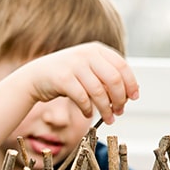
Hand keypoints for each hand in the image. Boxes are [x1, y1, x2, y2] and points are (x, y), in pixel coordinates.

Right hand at [21, 42, 138, 124]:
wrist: (35, 76)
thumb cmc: (66, 76)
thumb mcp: (87, 69)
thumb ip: (105, 75)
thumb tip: (129, 93)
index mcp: (96, 49)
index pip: (122, 66)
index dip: (131, 84)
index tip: (133, 98)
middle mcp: (86, 54)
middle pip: (114, 80)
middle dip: (120, 99)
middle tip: (120, 111)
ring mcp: (74, 65)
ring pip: (99, 92)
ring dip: (106, 109)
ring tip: (108, 119)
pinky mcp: (63, 79)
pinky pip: (82, 99)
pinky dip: (88, 110)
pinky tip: (88, 114)